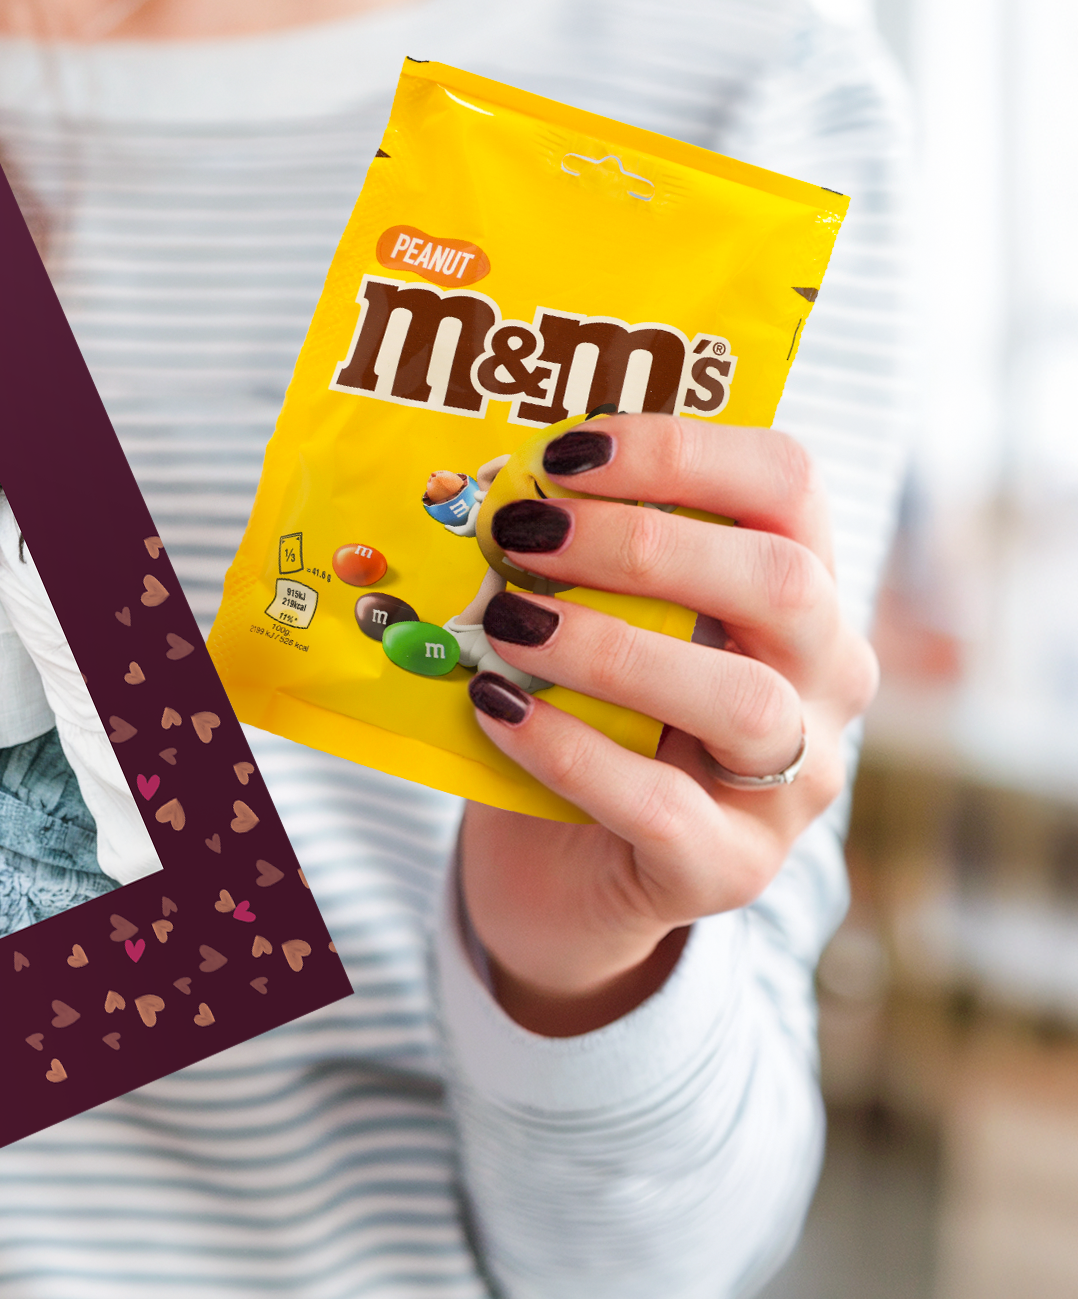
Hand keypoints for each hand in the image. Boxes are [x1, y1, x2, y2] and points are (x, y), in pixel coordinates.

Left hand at [455, 415, 877, 1036]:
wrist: (561, 867)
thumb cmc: (582, 704)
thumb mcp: (594, 611)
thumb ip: (573, 547)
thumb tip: (496, 477)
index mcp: (796, 586)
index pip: (789, 483)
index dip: (684, 450)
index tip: (567, 452)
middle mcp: (823, 680)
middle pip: (785, 584)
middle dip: (644, 544)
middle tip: (523, 533)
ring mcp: (789, 785)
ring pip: (744, 701)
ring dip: (612, 648)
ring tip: (508, 623)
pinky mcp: (727, 870)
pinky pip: (660, 805)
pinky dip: (568, 748)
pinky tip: (497, 708)